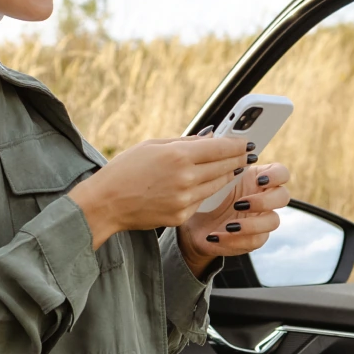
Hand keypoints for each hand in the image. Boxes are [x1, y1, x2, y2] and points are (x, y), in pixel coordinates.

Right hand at [68, 136, 249, 247]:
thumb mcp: (152, 146)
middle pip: (224, 166)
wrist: (106, 203)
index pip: (220, 148)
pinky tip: (208, 183)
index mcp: (178, 155)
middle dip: (237, 159)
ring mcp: (185, 200)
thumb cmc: (125, 169)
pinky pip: (201, 200)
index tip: (245, 142)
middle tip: (247, 154)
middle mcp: (186, 178)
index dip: (236, 144)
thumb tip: (210, 137)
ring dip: (227, 175)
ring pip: (217, 185)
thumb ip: (184, 141)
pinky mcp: (181, 216)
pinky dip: (206, 190)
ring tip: (234, 167)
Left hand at [178, 161, 292, 276]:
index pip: (281, 173)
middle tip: (239, 204)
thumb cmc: (207, 196)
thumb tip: (221, 146)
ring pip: (273, 221)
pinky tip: (216, 236)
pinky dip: (234, 240)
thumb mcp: (213, 180)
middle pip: (283, 197)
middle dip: (265, 201)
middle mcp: (265, 198)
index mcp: (259, 178)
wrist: (194, 224)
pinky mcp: (254, 239)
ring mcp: (262, 220)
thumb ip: (223, 167)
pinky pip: (254, 241)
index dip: (276, 176)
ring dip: (252, 224)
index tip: (259, 180)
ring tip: (229, 225)